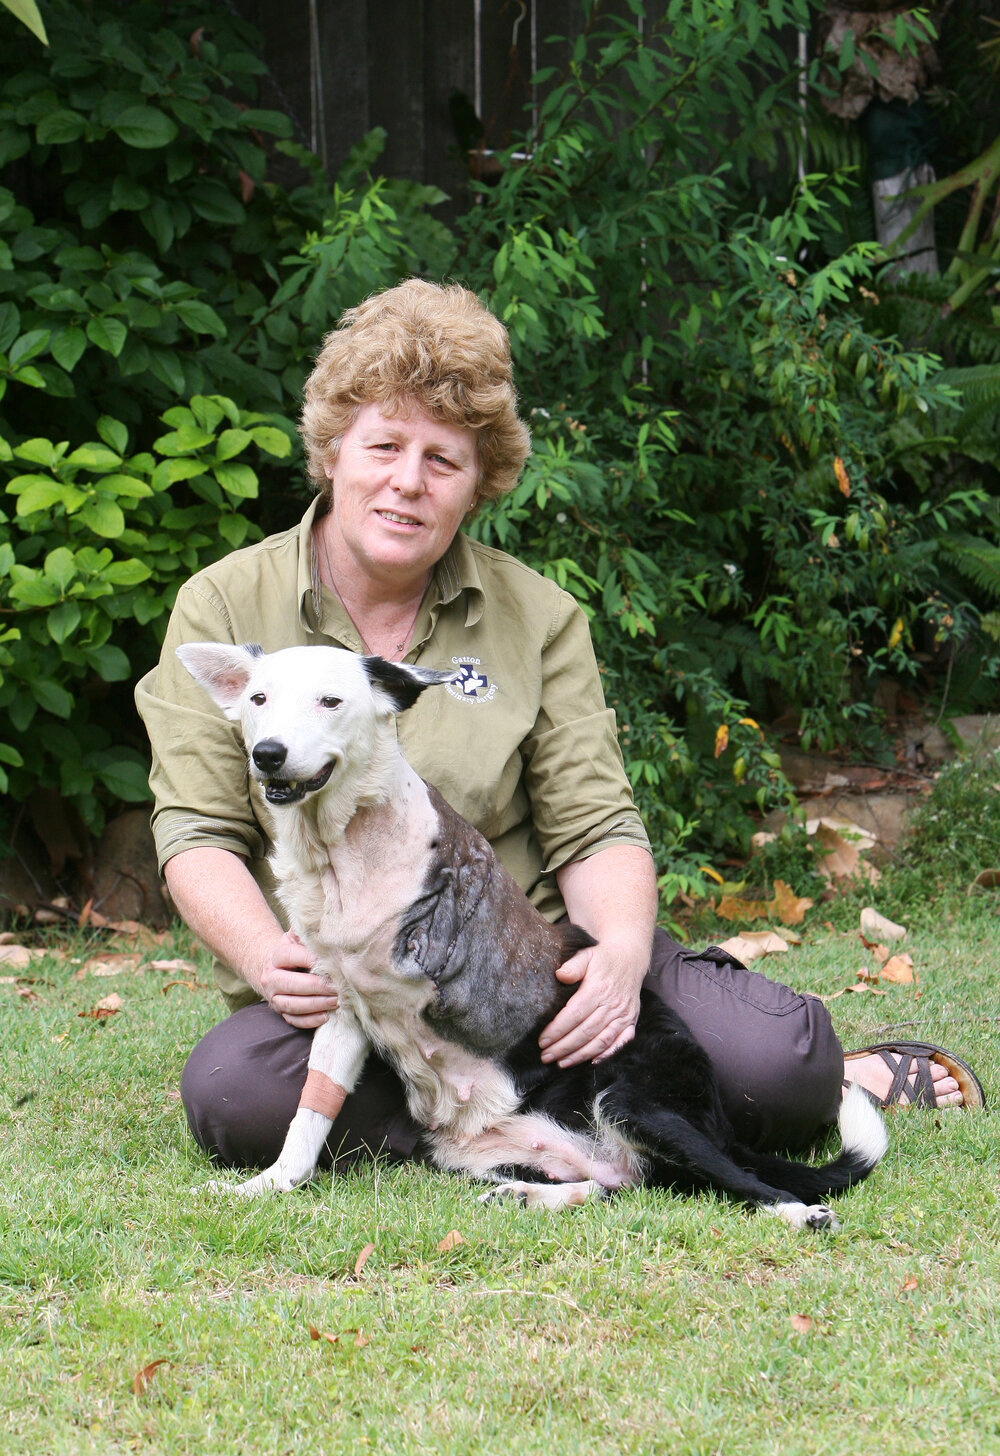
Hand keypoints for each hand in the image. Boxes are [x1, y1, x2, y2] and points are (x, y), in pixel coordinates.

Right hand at [257, 930, 339, 1028]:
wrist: (278, 969)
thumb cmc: (297, 951)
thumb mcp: (298, 938)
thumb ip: (308, 932)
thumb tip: (327, 926)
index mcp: (276, 956)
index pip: (289, 956)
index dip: (308, 958)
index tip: (328, 961)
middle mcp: (271, 978)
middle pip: (291, 984)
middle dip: (316, 986)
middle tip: (337, 987)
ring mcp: (274, 997)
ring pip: (292, 1004)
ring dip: (316, 1004)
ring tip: (336, 1001)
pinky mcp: (281, 1012)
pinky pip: (294, 1020)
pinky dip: (310, 1020)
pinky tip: (326, 1016)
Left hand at [537, 941, 643, 1067]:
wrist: (630, 957)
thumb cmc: (603, 959)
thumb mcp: (586, 955)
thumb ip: (573, 966)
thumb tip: (559, 974)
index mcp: (598, 989)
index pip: (574, 1014)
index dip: (557, 1030)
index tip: (542, 1040)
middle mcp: (612, 1005)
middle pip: (585, 1032)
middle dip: (564, 1047)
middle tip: (546, 1056)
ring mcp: (623, 1015)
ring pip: (601, 1041)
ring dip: (581, 1055)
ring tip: (562, 1063)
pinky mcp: (631, 1021)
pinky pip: (620, 1043)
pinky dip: (607, 1055)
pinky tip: (592, 1062)